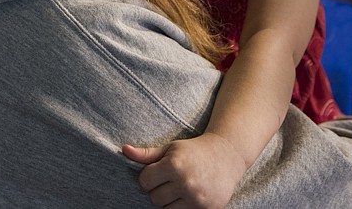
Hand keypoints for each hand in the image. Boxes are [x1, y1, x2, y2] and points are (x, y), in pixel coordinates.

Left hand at [121, 133, 245, 208]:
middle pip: (154, 198)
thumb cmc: (193, 151)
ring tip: (180, 186)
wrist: (227, 156)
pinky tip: (189, 194)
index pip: (144, 182)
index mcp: (173, 165)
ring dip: (170, 200)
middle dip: (158, 189)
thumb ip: (146, 154)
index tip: (156, 172)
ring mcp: (197, 198)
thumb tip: (124, 150)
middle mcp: (185, 183)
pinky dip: (182, 206)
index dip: (148, 177)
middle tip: (169, 180)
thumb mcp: (170, 148)